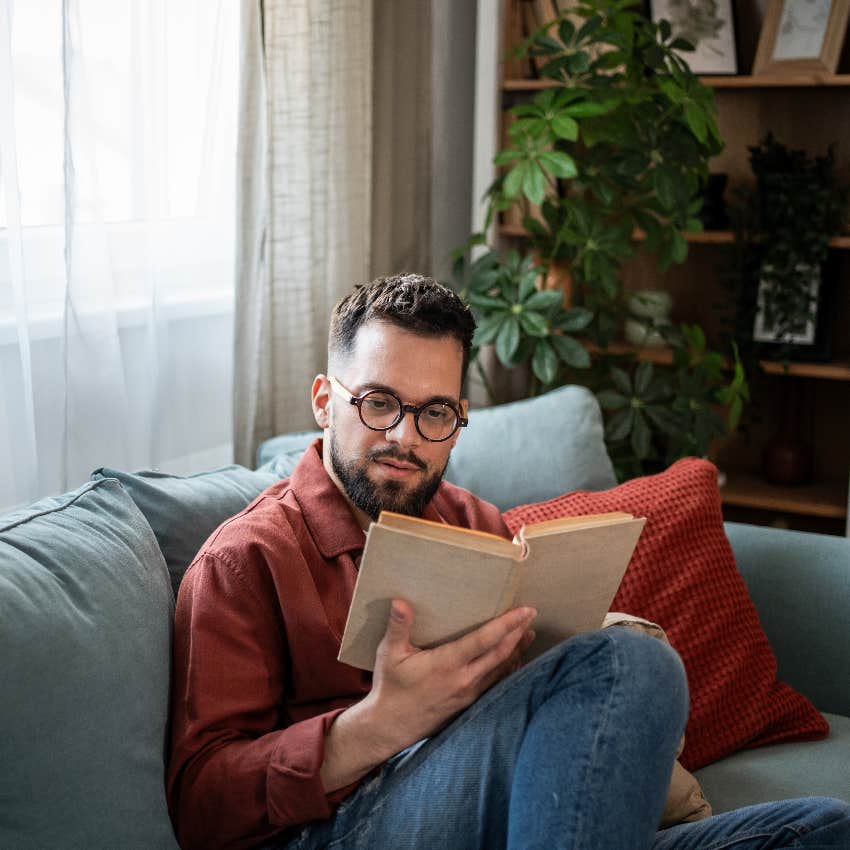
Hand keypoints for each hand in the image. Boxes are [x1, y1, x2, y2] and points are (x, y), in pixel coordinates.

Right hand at [363, 599, 536, 756]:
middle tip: (531, 615)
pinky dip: (508, 669)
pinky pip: (495, 683)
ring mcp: (469, 693)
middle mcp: (463, 679)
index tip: (525, 610)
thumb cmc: (390, 687)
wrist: (390, 726)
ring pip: (501, 669)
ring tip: (529, 633)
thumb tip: (400, 601)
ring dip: (517, 650)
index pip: (484, 640)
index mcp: (446, 663)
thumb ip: (398, 626)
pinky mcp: (469, 703)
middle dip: (518, 633)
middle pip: (501, 653)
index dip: (507, 624)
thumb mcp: (389, 653)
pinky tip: (516, 661)